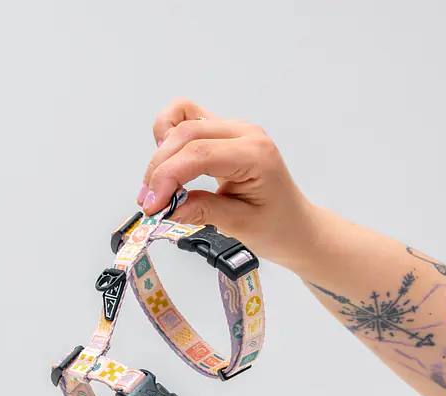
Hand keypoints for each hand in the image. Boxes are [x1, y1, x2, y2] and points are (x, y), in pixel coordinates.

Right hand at [137, 97, 319, 270]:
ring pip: (182, 121)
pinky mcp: (221, 134)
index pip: (199, 153)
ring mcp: (232, 130)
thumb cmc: (278, 225)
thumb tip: (168, 208)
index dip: (167, 177)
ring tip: (157, 187)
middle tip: (150, 204)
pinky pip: (186, 119)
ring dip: (161, 153)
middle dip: (159, 169)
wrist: (294, 225)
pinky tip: (168, 165)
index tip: (152, 205)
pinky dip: (168, 137)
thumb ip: (203, 212)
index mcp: (255, 154)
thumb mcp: (241, 226)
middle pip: (185, 135)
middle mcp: (244, 133)